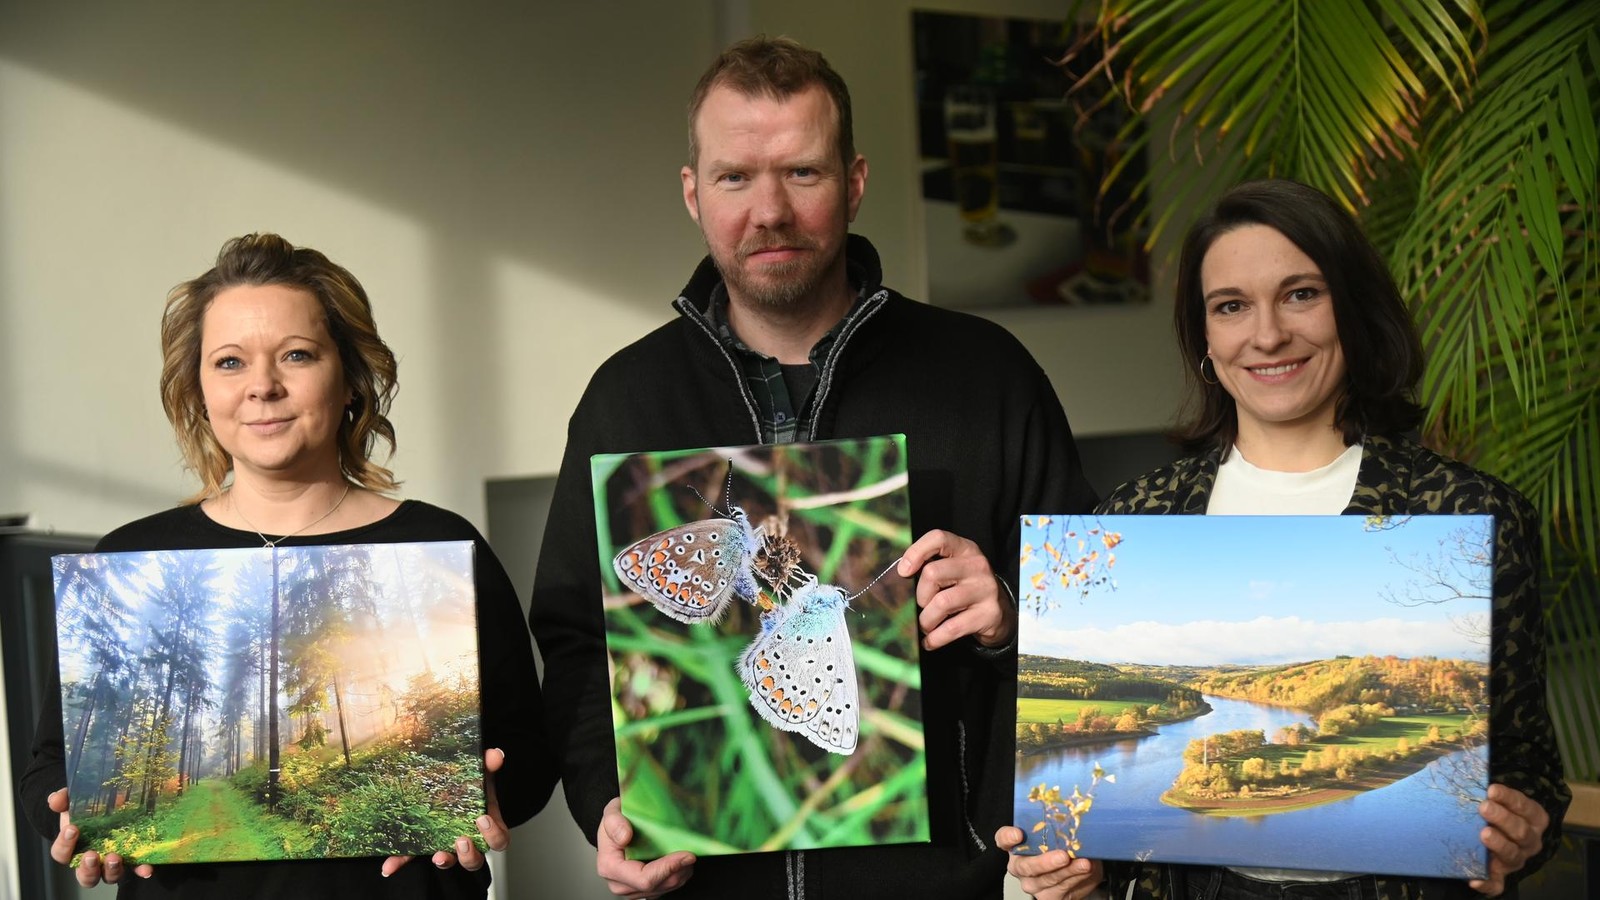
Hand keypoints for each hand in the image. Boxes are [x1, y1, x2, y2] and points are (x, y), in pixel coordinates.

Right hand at [48, 788, 153, 885]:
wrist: (115, 803)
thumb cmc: (90, 808)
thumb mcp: (76, 800)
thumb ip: (64, 799)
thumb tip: (55, 800)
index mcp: (73, 848)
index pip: (61, 854)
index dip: (64, 844)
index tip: (72, 829)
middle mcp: (92, 860)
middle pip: (85, 875)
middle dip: (87, 868)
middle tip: (91, 855)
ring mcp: (112, 863)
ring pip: (108, 877)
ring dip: (111, 871)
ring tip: (115, 858)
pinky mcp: (133, 859)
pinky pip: (137, 869)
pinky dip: (141, 870)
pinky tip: (146, 868)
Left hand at [382, 748, 510, 876]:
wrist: (451, 787)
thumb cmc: (470, 787)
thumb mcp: (480, 774)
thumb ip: (488, 765)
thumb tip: (495, 755)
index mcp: (485, 826)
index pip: (498, 839)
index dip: (493, 835)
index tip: (483, 819)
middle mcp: (468, 841)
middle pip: (476, 860)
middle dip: (469, 854)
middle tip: (461, 840)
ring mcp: (445, 845)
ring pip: (449, 862)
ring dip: (444, 861)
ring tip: (437, 855)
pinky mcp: (422, 846)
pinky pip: (412, 858)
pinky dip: (400, 862)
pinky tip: (389, 865)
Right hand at [597, 796, 694, 898]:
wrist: (615, 828)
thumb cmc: (616, 820)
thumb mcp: (612, 811)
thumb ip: (614, 822)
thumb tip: (625, 837)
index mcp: (610, 867)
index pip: (644, 878)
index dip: (668, 868)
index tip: (686, 854)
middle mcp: (619, 884)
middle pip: (658, 885)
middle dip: (679, 870)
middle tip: (692, 852)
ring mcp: (632, 891)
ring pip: (665, 889)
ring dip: (680, 872)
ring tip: (686, 853)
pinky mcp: (643, 892)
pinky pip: (666, 889)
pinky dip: (677, 875)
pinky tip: (679, 860)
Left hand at [899, 529, 1013, 649]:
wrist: (1000, 613)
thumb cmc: (965, 588)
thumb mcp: (953, 570)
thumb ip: (930, 566)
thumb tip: (900, 576)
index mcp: (965, 549)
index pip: (938, 538)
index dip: (916, 552)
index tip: (904, 572)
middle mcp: (977, 565)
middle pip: (933, 573)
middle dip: (920, 595)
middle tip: (923, 606)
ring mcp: (985, 589)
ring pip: (941, 603)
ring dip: (926, 620)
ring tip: (926, 625)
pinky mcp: (988, 614)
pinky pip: (952, 628)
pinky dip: (935, 638)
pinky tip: (930, 641)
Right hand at [996, 825, 1103, 899]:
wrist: (1077, 871)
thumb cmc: (1061, 847)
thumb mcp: (1057, 833)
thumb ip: (1058, 827)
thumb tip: (1075, 820)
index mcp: (1016, 846)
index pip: (1003, 839)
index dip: (1008, 837)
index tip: (1018, 834)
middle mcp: (1020, 866)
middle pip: (1025, 866)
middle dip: (1045, 862)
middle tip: (1063, 856)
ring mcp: (1033, 884)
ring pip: (1048, 880)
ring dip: (1068, 871)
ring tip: (1084, 864)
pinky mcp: (1047, 897)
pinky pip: (1061, 890)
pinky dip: (1076, 879)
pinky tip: (1085, 871)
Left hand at [1469, 783, 1548, 896]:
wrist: (1488, 836)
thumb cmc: (1489, 808)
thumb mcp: (1489, 794)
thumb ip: (1478, 779)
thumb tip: (1451, 760)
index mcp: (1532, 818)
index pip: (1526, 807)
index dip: (1511, 798)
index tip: (1491, 789)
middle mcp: (1529, 840)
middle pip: (1520, 831)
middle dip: (1503, 818)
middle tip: (1483, 807)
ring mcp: (1515, 859)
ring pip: (1511, 855)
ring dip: (1498, 844)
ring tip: (1483, 834)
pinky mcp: (1500, 876)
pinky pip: (1496, 884)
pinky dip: (1486, 883)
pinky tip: (1473, 879)